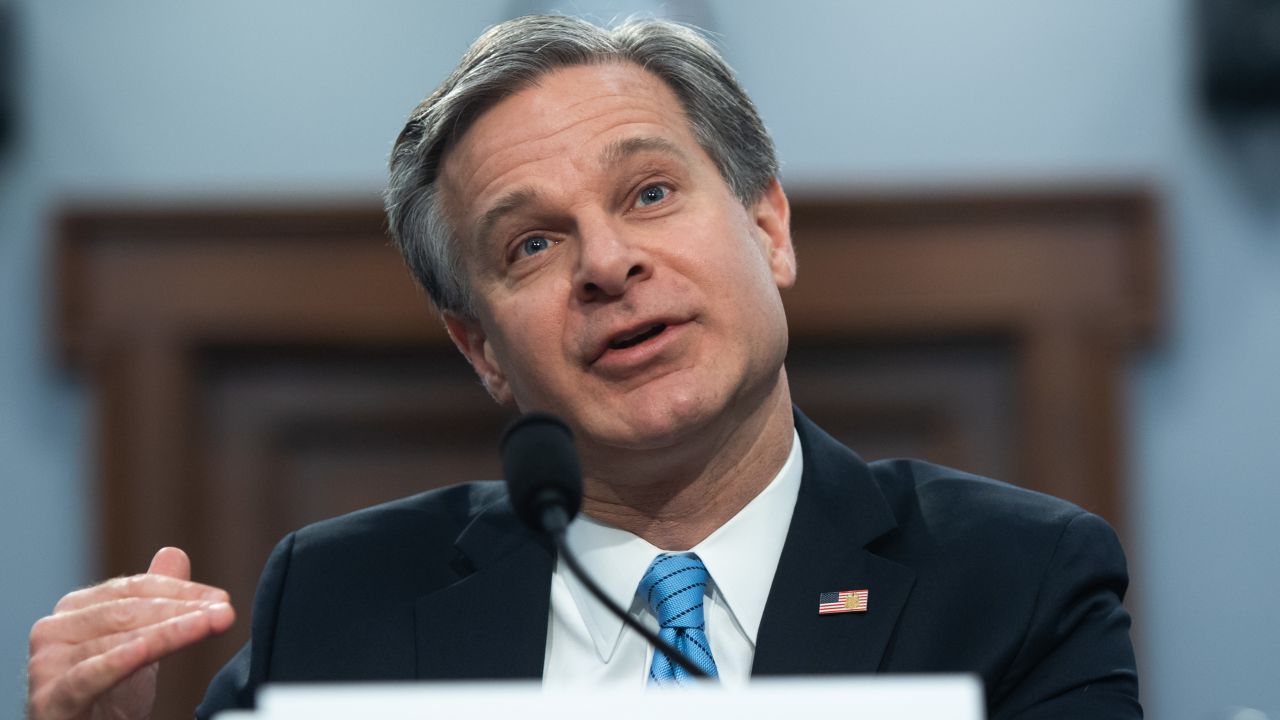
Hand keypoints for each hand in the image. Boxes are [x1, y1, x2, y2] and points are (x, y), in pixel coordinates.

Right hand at [27, 547, 235, 719]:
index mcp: (76, 610)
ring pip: (115, 641)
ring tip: (206, 626)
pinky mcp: (50, 700)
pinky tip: (145, 650)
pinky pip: (87, 677)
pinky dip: (117, 661)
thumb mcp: (140, 645)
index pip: (136, 589)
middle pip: (127, 611)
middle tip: (224, 613)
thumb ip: (153, 601)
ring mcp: (47, 665)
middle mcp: (55, 630)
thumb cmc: (107, 696)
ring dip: (168, 633)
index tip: (222, 600)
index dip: (182, 591)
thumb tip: (173, 554)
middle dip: (181, 610)